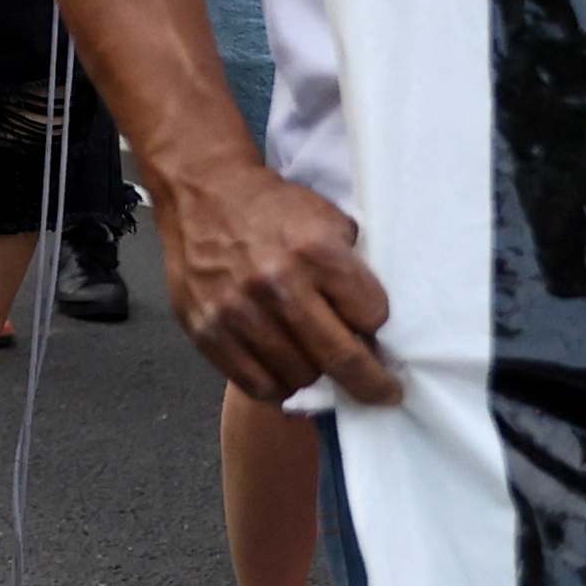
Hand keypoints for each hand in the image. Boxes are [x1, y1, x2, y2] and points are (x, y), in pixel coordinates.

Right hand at [153, 161, 399, 405]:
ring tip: (312, 355)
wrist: (202, 193)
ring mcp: (238, 311)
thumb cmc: (271, 208)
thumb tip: (372, 326)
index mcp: (315, 251)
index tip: (377, 335)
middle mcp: (277, 283)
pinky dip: (277, 385)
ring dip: (315, 373)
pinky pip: (258, 385)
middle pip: (341, 358)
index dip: (378, 327)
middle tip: (383, 392)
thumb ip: (350, 268)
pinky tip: (282, 368)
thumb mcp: (326, 219)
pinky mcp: (207, 331)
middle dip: (371, 383)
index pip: (372, 316)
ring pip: (301, 376)